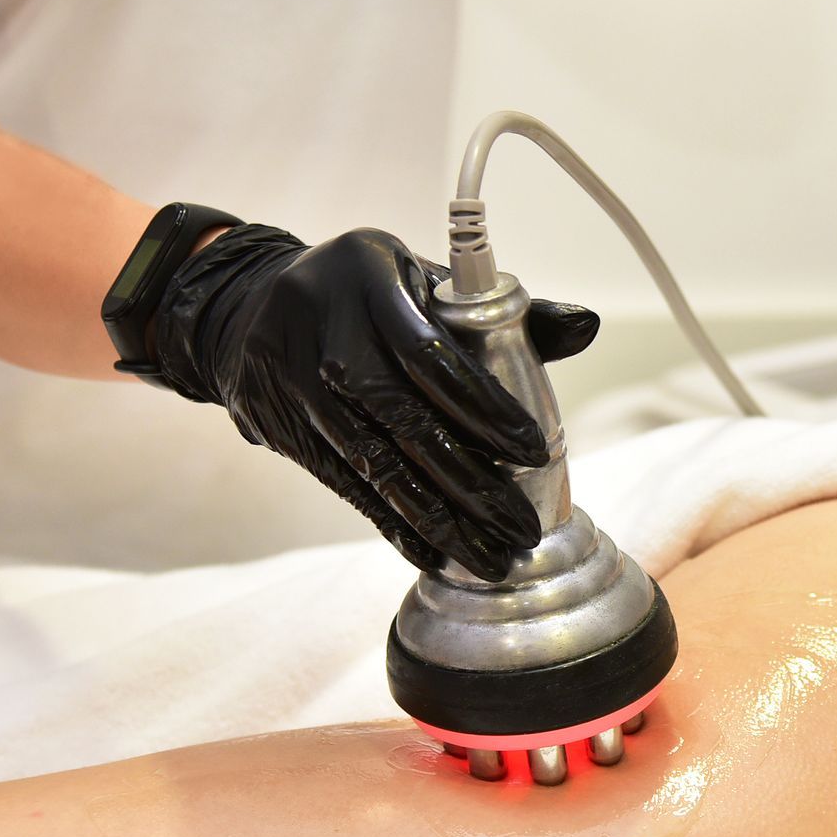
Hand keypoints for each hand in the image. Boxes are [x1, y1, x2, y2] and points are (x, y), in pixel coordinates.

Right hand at [152, 226, 598, 578]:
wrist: (250, 308)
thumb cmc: (366, 295)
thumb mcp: (422, 280)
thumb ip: (506, 310)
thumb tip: (585, 326)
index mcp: (367, 280)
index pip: (431, 356)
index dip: (484, 409)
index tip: (534, 451)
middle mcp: (326, 334)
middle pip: (406, 423)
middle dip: (472, 486)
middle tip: (523, 527)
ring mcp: (297, 387)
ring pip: (377, 467)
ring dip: (440, 522)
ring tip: (493, 557)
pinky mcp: (289, 434)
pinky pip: (351, 489)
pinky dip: (396, 527)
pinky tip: (439, 553)